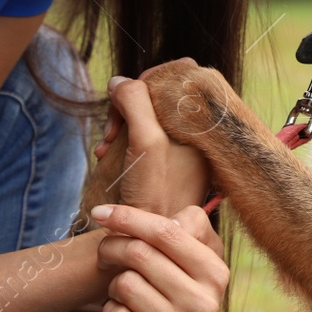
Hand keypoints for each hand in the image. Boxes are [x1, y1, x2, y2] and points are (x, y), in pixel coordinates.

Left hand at [92, 202, 229, 311]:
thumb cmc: (174, 288)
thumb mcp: (193, 255)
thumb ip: (190, 225)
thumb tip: (172, 223)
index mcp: (216, 273)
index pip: (166, 231)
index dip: (128, 217)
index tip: (99, 212)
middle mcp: (205, 306)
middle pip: (139, 254)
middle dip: (112, 248)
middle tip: (106, 254)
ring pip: (124, 285)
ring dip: (114, 286)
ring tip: (125, 292)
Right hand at [96, 68, 211, 215]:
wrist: (148, 238)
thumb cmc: (154, 195)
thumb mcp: (146, 143)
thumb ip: (136, 103)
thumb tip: (120, 82)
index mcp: (205, 120)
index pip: (182, 72)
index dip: (147, 81)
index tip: (125, 103)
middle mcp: (197, 129)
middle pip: (160, 91)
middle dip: (129, 105)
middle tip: (113, 130)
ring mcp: (182, 144)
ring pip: (146, 111)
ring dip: (121, 123)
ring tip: (107, 146)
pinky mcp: (165, 159)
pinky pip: (142, 132)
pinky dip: (122, 138)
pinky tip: (107, 155)